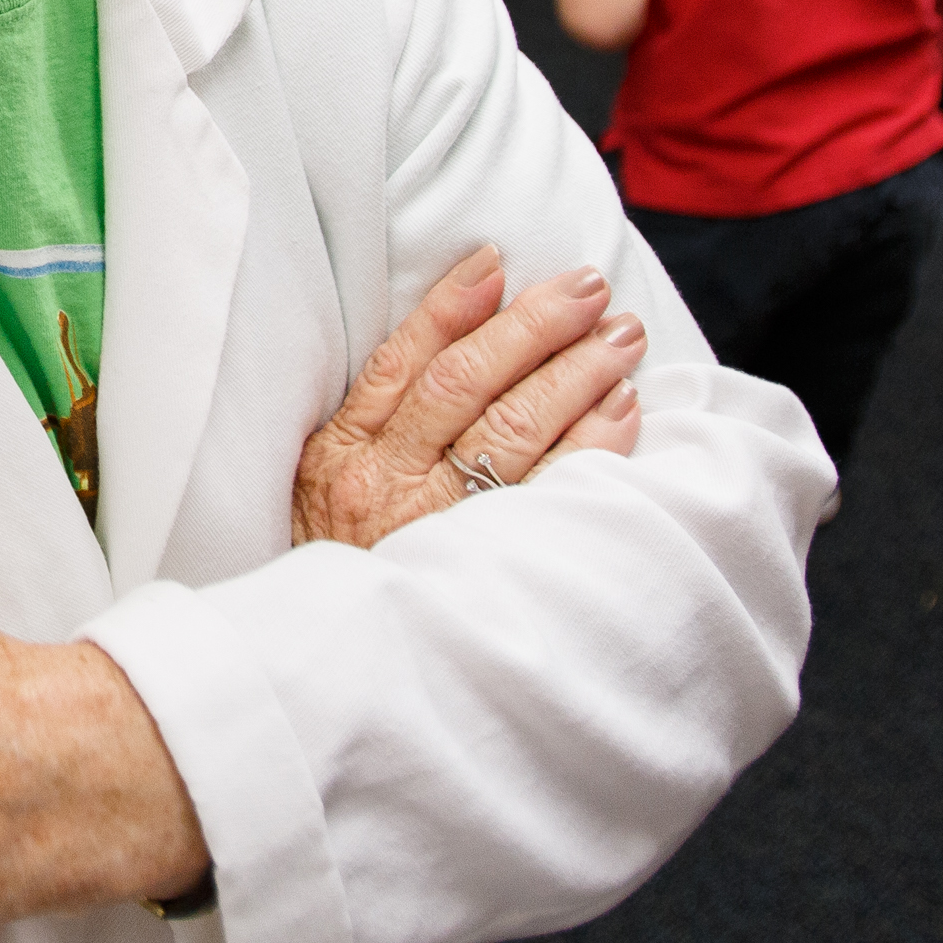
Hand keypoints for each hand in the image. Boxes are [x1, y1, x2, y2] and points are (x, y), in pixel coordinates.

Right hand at [292, 244, 643, 548]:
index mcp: (339, 457)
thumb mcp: (319, 488)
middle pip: (466, 386)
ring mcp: (437, 533)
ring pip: (512, 432)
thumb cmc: (335, 569)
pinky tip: (623, 410)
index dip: (452, 307)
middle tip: (587, 287)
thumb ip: (370, 423)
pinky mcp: (485, 573)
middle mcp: (384, 488)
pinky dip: (592, 447)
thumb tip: (449, 338)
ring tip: (621, 335)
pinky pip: (549, 497)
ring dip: (575, 374)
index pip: (403, 362)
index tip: (497, 261)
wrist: (332, 681)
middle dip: (532, 327)